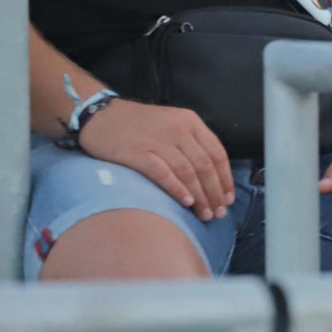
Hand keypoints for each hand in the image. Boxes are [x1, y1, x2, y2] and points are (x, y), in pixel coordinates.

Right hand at [77, 99, 233, 222]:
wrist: (102, 116)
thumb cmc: (139, 124)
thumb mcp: (172, 123)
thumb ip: (191, 143)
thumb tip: (211, 176)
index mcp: (190, 121)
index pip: (217, 153)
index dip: (225, 178)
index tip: (229, 199)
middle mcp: (178, 129)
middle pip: (204, 165)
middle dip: (215, 192)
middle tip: (219, 213)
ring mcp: (158, 140)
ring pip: (188, 171)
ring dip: (200, 196)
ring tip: (205, 214)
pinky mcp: (138, 153)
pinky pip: (163, 173)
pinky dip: (177, 189)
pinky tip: (186, 202)